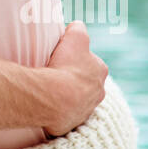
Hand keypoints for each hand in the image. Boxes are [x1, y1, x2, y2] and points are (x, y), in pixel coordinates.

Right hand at [43, 21, 107, 136]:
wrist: (54, 97)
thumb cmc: (66, 66)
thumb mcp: (75, 37)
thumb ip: (79, 29)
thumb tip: (78, 25)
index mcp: (100, 71)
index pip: (92, 62)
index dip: (78, 59)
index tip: (66, 59)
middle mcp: (98, 92)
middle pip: (87, 82)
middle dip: (75, 79)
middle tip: (57, 73)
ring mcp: (85, 109)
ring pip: (77, 99)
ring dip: (67, 95)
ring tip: (50, 89)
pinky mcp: (71, 123)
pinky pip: (65, 114)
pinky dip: (58, 109)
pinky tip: (47, 102)